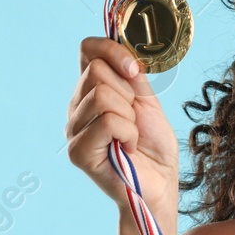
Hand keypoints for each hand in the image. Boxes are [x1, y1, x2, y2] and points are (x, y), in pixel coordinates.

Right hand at [65, 37, 179, 218]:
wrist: (160, 184)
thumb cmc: (154, 148)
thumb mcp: (147, 102)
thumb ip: (132, 77)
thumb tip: (124, 51)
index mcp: (90, 91)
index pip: (87, 49)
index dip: (113, 50)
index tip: (134, 71)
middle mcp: (76, 108)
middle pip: (96, 72)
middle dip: (127, 93)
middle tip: (134, 119)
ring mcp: (73, 130)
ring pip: (102, 96)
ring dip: (129, 117)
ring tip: (130, 136)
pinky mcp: (78, 152)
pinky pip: (107, 121)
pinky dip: (128, 133)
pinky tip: (127, 148)